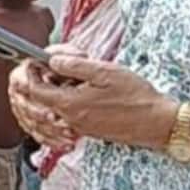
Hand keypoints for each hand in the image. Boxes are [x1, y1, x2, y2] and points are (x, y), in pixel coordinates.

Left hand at [13, 49, 176, 151]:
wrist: (157, 124)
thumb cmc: (136, 97)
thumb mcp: (105, 72)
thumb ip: (74, 65)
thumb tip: (52, 60)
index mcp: (68, 104)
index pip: (33, 90)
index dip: (32, 72)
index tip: (38, 60)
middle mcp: (68, 119)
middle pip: (42, 98)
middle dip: (47, 79)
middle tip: (64, 64)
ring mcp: (77, 126)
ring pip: (56, 105)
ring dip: (60, 89)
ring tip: (81, 75)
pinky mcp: (88, 130)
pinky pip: (69, 113)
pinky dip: (72, 99)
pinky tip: (90, 89)